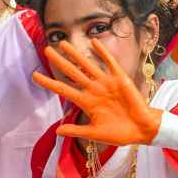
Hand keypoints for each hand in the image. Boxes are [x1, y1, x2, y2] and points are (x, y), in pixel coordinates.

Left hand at [33, 40, 162, 145]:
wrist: (142, 129)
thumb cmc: (120, 133)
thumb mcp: (95, 134)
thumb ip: (76, 131)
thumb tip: (57, 131)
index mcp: (87, 103)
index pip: (63, 89)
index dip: (49, 82)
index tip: (34, 76)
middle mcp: (94, 90)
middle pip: (72, 73)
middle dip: (59, 62)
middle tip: (46, 50)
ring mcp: (106, 83)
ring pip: (87, 65)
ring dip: (76, 54)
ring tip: (64, 44)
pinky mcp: (120, 79)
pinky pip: (109, 63)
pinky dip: (102, 53)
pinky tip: (93, 43)